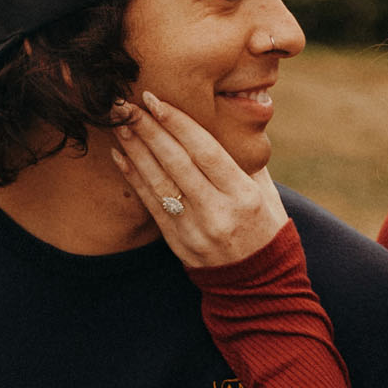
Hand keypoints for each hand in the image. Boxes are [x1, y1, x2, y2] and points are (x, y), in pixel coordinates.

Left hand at [110, 91, 288, 267]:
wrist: (259, 285)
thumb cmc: (266, 229)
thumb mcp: (267, 193)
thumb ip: (246, 160)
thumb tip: (227, 121)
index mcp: (243, 195)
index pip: (205, 152)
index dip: (179, 124)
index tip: (157, 101)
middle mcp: (218, 211)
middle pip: (177, 163)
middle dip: (150, 130)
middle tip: (127, 105)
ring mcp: (195, 229)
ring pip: (159, 182)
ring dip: (136, 150)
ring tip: (120, 124)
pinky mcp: (178, 242)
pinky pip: (152, 205)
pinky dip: (134, 178)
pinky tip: (121, 156)